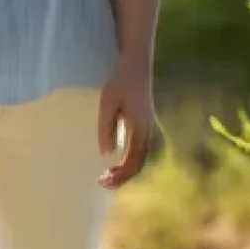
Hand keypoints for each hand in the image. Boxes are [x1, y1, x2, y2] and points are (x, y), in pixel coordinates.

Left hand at [97, 55, 154, 188]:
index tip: (103, 180)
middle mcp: (147, 133)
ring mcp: (147, 130)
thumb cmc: (120, 82)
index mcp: (141, 130)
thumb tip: (105, 153)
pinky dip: (129, 160)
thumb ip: (107, 127)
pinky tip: (117, 160)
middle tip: (102, 183)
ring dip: (125, 170)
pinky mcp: (143, 124)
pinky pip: (139, 150)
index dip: (120, 175)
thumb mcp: (108, 103)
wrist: (137, 65)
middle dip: (122, 177)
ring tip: (108, 176)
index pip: (133, 162)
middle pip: (138, 164)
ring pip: (140, 158)